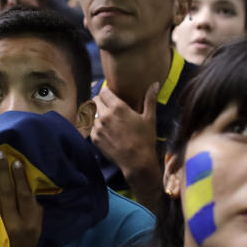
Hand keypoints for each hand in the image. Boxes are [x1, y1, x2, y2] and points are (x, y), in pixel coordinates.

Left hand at [0, 150, 41, 246]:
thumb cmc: (32, 238)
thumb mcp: (39, 223)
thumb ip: (34, 205)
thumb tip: (27, 183)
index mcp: (30, 221)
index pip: (24, 197)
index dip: (20, 179)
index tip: (16, 161)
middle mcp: (14, 220)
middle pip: (8, 193)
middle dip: (3, 173)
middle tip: (0, 154)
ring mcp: (2, 219)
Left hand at [91, 83, 163, 202]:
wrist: (137, 162)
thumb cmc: (145, 139)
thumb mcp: (150, 118)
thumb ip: (150, 99)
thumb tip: (155, 84)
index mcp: (118, 107)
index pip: (103, 92)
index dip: (107, 93)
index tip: (112, 96)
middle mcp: (105, 115)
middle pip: (95, 100)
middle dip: (101, 102)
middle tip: (110, 108)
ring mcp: (98, 127)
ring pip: (92, 114)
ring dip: (98, 115)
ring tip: (109, 122)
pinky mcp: (94, 138)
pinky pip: (92, 127)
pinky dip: (97, 128)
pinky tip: (107, 133)